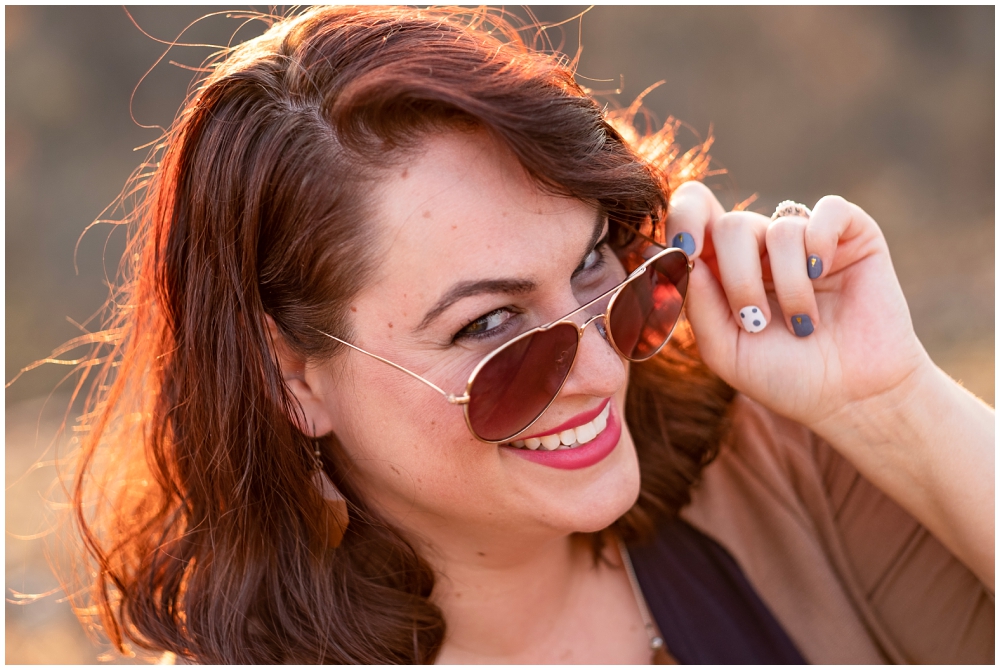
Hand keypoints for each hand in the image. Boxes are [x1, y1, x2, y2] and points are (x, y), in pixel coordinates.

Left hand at [666, 182, 930, 431]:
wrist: (852, 399)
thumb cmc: (785, 377)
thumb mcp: (726, 350)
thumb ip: (699, 304)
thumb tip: (685, 256)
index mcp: (725, 269)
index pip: (694, 214)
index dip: (683, 218)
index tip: (684, 251)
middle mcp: (762, 248)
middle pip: (731, 226)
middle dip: (738, 277)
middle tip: (755, 321)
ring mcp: (806, 240)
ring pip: (780, 229)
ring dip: (788, 285)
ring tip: (802, 325)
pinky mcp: (853, 236)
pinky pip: (830, 210)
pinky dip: (821, 241)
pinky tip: (823, 275)